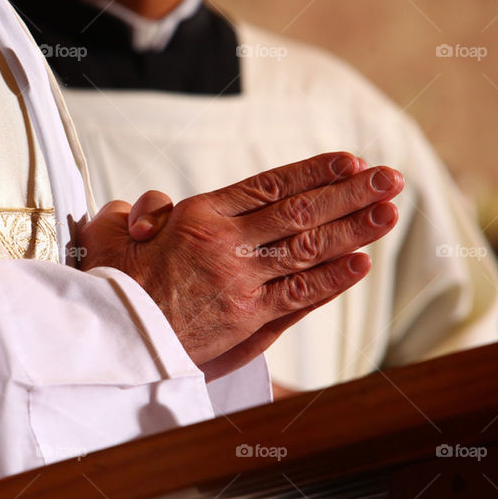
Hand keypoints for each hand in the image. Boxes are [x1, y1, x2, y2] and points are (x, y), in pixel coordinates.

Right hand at [78, 152, 403, 379]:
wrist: (109, 337)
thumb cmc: (108, 285)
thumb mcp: (109, 233)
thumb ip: (135, 214)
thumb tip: (143, 209)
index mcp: (197, 216)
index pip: (269, 185)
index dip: (314, 171)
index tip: (349, 161)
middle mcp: (226, 243)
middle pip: (300, 211)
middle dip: (351, 192)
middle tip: (390, 178)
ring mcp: (240, 282)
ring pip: (308, 248)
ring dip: (354, 228)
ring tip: (389, 211)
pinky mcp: (247, 319)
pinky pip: (299, 294)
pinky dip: (333, 278)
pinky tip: (362, 262)